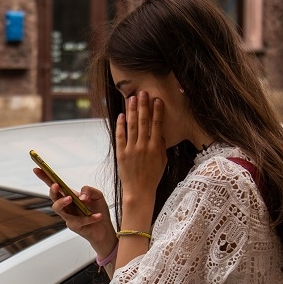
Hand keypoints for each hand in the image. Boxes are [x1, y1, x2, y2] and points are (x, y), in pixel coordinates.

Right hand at [33, 168, 116, 253]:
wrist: (105, 228)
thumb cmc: (98, 210)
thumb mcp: (97, 195)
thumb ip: (89, 190)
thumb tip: (81, 197)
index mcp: (69, 194)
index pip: (54, 184)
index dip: (44, 177)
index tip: (36, 169)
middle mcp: (66, 205)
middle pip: (53, 196)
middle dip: (52, 190)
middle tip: (56, 185)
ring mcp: (68, 216)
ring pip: (58, 209)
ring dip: (62, 202)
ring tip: (71, 198)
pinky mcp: (74, 226)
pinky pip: (79, 221)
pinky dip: (89, 217)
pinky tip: (97, 216)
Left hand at [116, 91, 166, 205]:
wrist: (139, 191)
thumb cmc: (153, 176)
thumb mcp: (163, 160)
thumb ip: (161, 145)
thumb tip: (160, 131)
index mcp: (156, 147)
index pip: (157, 125)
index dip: (157, 111)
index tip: (157, 99)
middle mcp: (143, 146)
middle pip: (144, 122)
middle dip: (143, 106)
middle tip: (143, 92)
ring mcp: (131, 149)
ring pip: (132, 126)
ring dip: (132, 111)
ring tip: (132, 98)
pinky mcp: (121, 153)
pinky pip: (120, 136)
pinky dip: (120, 125)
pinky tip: (121, 115)